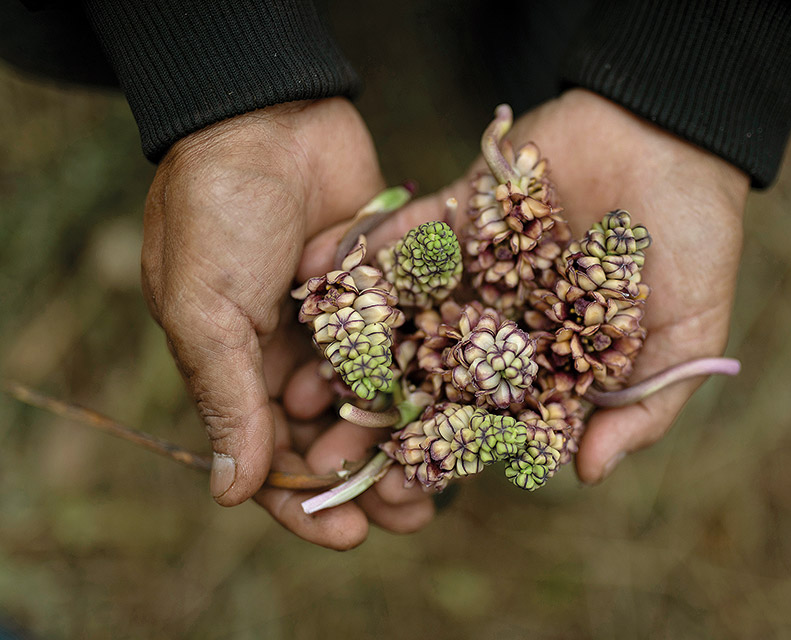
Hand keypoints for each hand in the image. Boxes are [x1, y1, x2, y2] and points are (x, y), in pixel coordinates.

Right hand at [142, 99, 434, 548]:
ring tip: (444, 481)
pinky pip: (410, 344)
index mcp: (238, 367)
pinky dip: (430, 378)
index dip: (305, 502)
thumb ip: (225, 396)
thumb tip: (228, 493)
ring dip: (407, 440)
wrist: (267, 115)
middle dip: (368, 479)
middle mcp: (292, 353)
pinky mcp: (386, 287)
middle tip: (408, 515)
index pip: (269, 455)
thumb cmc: (216, 211)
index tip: (346, 535)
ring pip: (379, 399)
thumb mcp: (205, 308)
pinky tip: (467, 411)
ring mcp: (343, 322)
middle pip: (333, 436)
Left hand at [318, 89, 747, 485]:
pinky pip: (403, 238)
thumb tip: (587, 475)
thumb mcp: (686, 342)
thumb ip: (641, 410)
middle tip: (326, 456)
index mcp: (548, 359)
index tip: (397, 489)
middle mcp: (503, 319)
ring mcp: (475, 266)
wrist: (677, 139)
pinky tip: (315, 285)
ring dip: (356, 350)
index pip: (490, 419)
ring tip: (302, 386)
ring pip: (406, 315)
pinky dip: (362, 256)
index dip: (445, 455)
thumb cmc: (695, 245)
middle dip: (383, 419)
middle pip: (433, 379)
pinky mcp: (458, 212)